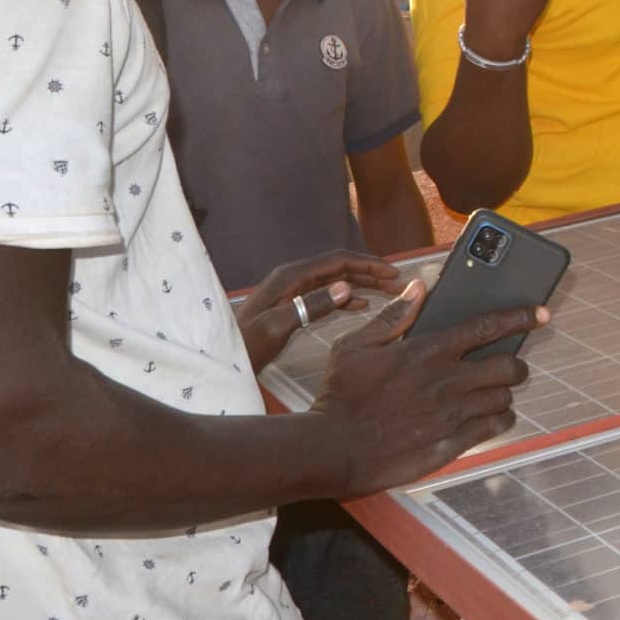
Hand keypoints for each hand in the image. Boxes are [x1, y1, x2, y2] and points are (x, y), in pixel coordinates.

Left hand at [236, 250, 400, 372]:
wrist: (222, 359)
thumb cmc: (246, 345)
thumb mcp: (277, 327)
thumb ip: (310, 306)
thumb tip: (346, 288)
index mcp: (290, 277)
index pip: (337, 261)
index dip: (367, 264)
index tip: (392, 272)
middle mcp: (293, 278)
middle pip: (338, 267)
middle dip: (369, 272)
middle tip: (397, 282)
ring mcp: (292, 291)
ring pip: (334, 280)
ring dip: (361, 284)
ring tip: (386, 292)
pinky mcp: (292, 305)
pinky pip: (326, 294)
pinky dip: (346, 297)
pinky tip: (360, 306)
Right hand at [310, 280, 548, 494]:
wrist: (333, 449)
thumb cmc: (341, 396)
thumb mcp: (355, 346)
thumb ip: (392, 317)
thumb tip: (417, 289)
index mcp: (427, 351)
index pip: (486, 327)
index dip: (519, 317)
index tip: (539, 313)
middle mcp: (446, 381)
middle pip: (508, 366)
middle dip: (515, 364)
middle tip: (509, 366)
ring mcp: (451, 414)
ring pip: (504, 398)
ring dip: (504, 393)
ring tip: (494, 393)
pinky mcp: (451, 443)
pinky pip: (493, 428)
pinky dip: (499, 420)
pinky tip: (490, 418)